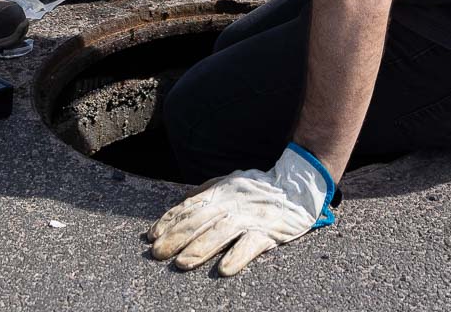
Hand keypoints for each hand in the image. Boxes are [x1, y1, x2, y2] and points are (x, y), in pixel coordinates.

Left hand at [146, 144, 335, 276]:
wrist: (299, 185)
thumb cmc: (260, 187)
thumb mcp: (232, 181)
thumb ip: (208, 190)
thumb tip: (183, 201)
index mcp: (222, 191)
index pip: (190, 206)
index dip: (169, 221)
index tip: (152, 236)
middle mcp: (232, 203)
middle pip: (200, 220)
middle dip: (176, 238)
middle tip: (158, 253)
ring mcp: (251, 217)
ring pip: (221, 233)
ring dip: (200, 248)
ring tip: (182, 263)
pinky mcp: (269, 231)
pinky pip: (251, 245)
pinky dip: (237, 256)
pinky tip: (224, 269)